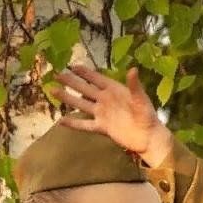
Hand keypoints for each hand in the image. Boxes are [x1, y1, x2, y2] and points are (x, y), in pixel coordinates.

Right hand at [52, 66, 172, 166]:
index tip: (72, 65)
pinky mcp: (102, 127)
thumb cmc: (148, 116)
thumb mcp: (141, 100)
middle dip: (71, 81)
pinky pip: (85, 125)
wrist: (149, 138)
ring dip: (67, 98)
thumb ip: (135, 86)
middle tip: (56, 74)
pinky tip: (60, 121)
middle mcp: (106, 100)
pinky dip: (74, 123)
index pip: (97, 79)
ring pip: (81, 104)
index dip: (85, 72)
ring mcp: (103, 114)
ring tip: (52, 91)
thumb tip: (133, 69)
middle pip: (85, 89)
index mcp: (115, 90)